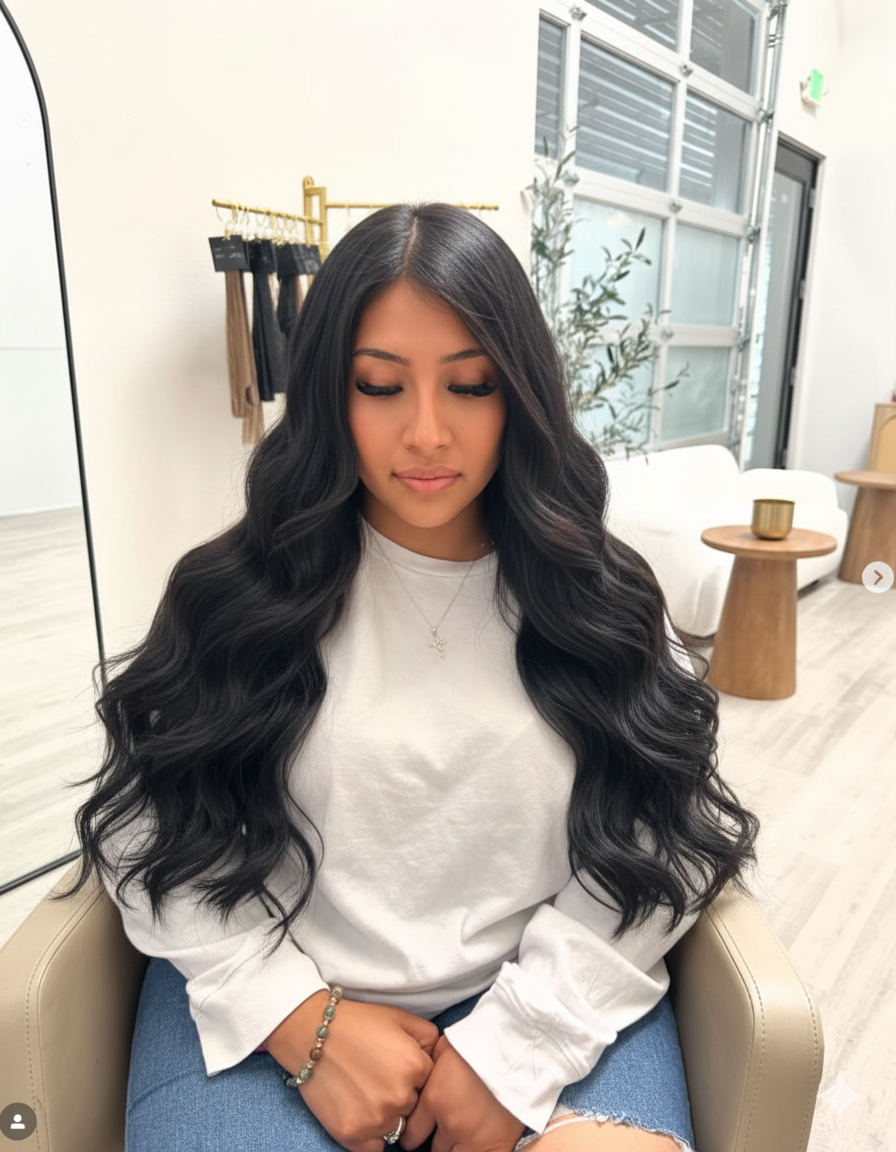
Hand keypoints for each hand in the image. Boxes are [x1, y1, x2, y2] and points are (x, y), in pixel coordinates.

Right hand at [265, 992, 439, 1151]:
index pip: (429, 1084)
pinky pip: (375, 1147)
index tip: (395, 1066)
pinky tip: (359, 1109)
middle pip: (413, 1108)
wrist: (312, 1033)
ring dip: (386, 1115)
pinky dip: (369, 1135)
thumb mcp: (402, 1018)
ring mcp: (375, 1119)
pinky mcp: (352, 1135)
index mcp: (416, 1067)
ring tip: (366, 1090)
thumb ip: (431, 1039)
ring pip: (395, 1128)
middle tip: (378, 1076)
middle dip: (401, 1095)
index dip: (413, 1075)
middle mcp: (399, 1097)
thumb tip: (441, 1060)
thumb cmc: (359, 1023)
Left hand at [401, 1034, 525, 1151]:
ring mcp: (476, 1138)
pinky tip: (478, 1141)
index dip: (412, 1134)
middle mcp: (451, 1124)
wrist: (514, 1044)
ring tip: (463, 1133)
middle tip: (445, 1128)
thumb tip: (419, 1082)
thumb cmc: (477, 1041)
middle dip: (438, 1141)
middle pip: (435, 1150)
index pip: (411, 1135)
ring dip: (457, 1147)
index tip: (416, 1133)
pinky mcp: (499, 1144)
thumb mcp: (442, 1050)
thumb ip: (428, 1075)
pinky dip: (478, 1150)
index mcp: (434, 1099)